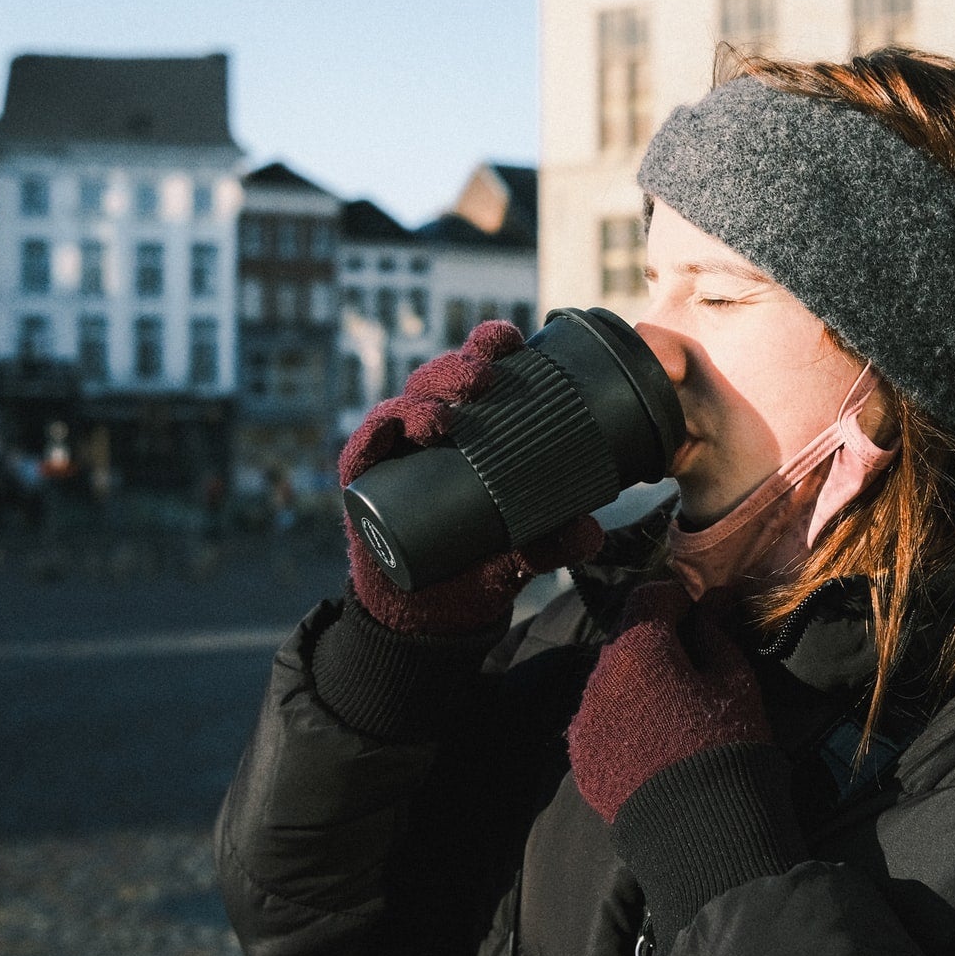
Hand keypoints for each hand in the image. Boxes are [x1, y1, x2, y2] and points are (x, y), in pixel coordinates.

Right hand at [340, 322, 601, 633]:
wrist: (430, 614)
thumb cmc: (477, 567)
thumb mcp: (523, 555)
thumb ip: (554, 545)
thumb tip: (591, 533)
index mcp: (471, 432)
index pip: (478, 375)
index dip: (489, 348)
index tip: (510, 340)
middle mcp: (430, 434)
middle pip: (438, 382)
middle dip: (458, 369)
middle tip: (483, 378)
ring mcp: (395, 456)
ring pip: (401, 408)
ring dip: (421, 402)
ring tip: (443, 417)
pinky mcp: (364, 484)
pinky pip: (363, 451)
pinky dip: (373, 435)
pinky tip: (390, 430)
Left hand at [568, 581, 771, 821]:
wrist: (703, 833)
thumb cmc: (729, 744)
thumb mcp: (736, 681)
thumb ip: (718, 634)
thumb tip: (714, 600)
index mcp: (637, 647)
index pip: (650, 597)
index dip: (679, 600)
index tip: (701, 615)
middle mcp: (599, 677)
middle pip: (626, 642)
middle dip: (656, 645)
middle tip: (694, 668)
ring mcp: (585, 722)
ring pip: (611, 684)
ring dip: (637, 686)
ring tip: (674, 714)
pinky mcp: (582, 761)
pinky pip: (602, 725)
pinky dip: (624, 724)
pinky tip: (655, 747)